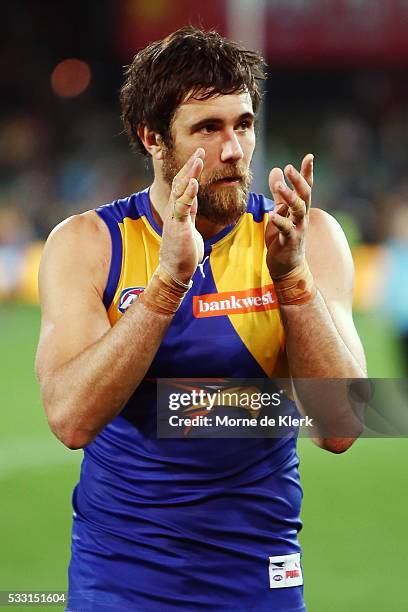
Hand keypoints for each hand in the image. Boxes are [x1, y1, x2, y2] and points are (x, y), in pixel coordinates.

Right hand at [160, 148, 204, 282]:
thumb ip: (189, 211)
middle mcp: (175, 211)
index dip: (191, 169)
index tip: (199, 155)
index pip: (185, 184)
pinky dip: (188, 194)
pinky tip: (193, 183)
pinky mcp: (177, 227)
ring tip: (197, 160)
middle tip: (200, 150)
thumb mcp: (188, 226)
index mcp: (180, 210)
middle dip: (190, 166)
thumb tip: (194, 199)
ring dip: (190, 174)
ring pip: (181, 191)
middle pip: (181, 183)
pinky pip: (182, 207)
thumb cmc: (182, 251)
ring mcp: (175, 218)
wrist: (175, 270)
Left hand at [265, 153, 313, 278]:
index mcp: (299, 209)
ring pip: (298, 209)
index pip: (306, 187)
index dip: (307, 172)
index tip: (309, 156)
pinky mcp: (290, 241)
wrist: (287, 267)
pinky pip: (287, 229)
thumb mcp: (279, 212)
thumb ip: (278, 194)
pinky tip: (273, 215)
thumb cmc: (283, 239)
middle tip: (289, 167)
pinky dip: (280, 221)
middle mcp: (302, 217)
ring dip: (289, 196)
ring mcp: (298, 228)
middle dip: (298, 180)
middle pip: (304, 195)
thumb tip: (276, 169)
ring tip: (278, 186)